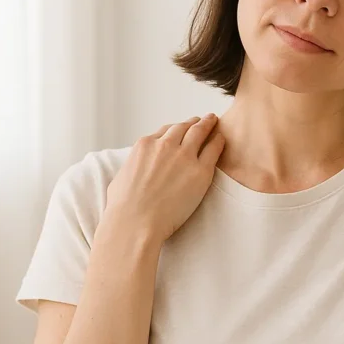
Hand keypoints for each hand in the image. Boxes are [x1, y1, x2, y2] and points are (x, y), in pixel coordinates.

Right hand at [104, 113, 225, 243]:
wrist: (135, 222)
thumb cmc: (124, 207)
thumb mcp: (122, 176)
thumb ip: (134, 166)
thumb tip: (137, 169)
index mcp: (145, 145)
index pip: (165, 131)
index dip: (176, 130)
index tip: (182, 129)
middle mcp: (165, 146)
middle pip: (183, 127)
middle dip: (193, 122)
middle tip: (202, 120)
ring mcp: (184, 156)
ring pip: (199, 132)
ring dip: (207, 124)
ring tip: (213, 121)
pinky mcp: (200, 171)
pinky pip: (213, 149)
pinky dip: (218, 141)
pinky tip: (221, 138)